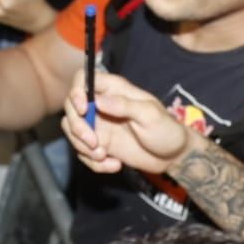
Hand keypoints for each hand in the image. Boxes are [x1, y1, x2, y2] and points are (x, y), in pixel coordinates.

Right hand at [62, 69, 192, 176]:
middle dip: (77, 127)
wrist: (173, 157)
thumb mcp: (149, 115)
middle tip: (94, 143)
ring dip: (83, 148)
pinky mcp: (99, 145)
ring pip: (72, 131)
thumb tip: (99, 100)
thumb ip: (124, 105)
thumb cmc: (166, 130)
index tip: (83, 109)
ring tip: (104, 156)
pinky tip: (115, 165)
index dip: (76, 91)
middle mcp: (101, 105)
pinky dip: (93, 163)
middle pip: (71, 108)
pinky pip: (83, 152)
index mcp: (114, 89)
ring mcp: (98, 125)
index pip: (83, 79)